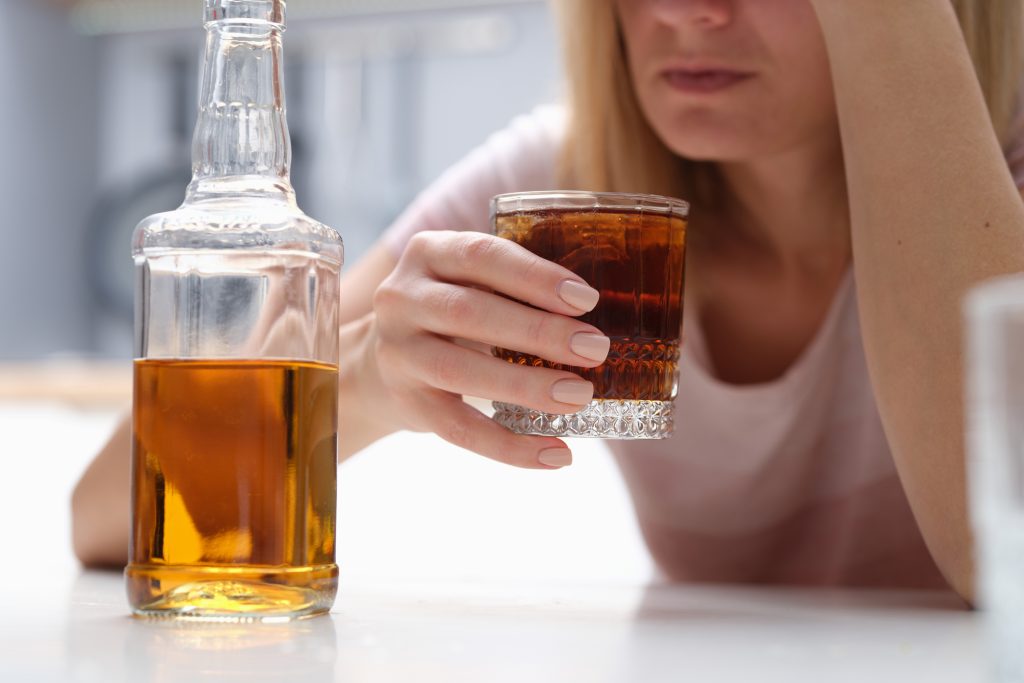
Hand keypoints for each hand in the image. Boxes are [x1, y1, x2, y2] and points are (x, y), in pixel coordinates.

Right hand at [369, 230, 609, 468]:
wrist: (384, 361)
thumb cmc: (455, 311)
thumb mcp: (473, 280)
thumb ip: (518, 285)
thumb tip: (600, 314)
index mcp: (429, 253)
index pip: (481, 256)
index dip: (534, 276)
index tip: (586, 299)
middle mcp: (402, 299)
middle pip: (470, 312)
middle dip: (538, 332)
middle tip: (596, 348)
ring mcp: (398, 353)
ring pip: (459, 371)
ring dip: (525, 386)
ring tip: (579, 396)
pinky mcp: (408, 403)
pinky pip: (458, 430)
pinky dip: (510, 447)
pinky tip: (557, 453)